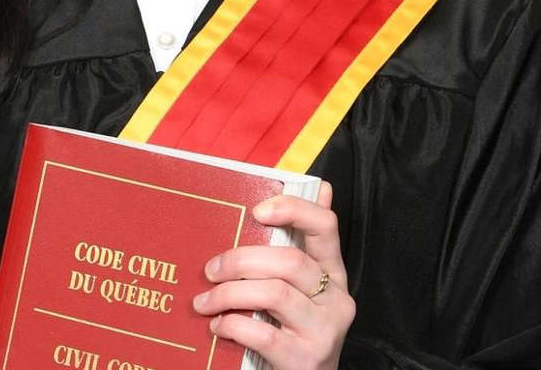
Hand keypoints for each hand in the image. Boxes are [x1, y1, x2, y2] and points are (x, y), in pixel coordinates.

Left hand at [191, 180, 355, 369]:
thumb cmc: (297, 331)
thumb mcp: (304, 290)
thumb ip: (302, 247)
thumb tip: (321, 187)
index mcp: (334, 273)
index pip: (326, 227)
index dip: (294, 210)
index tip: (258, 210)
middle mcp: (336, 299)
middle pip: (290, 261)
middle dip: (241, 260)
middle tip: (210, 269)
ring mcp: (323, 331)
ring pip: (274, 293)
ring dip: (229, 293)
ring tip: (205, 301)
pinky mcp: (305, 360)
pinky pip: (263, 333)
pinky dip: (233, 325)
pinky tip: (218, 326)